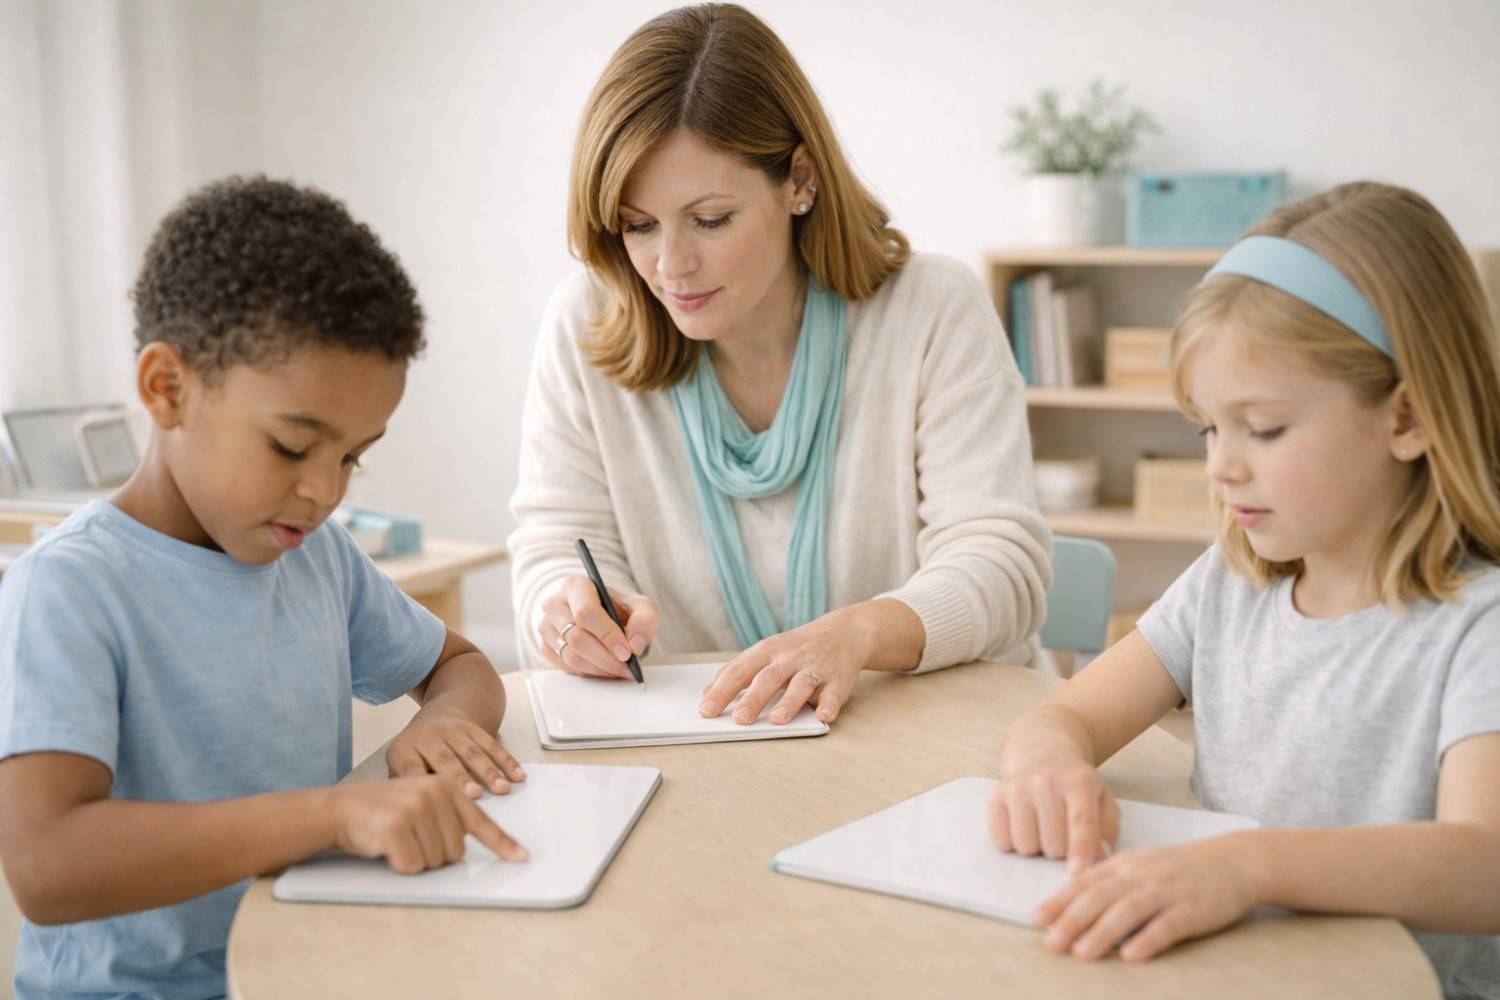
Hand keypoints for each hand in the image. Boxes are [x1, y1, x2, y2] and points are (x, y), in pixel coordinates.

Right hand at [330, 775, 526, 872]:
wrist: (340, 808)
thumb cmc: (383, 811)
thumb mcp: (422, 802)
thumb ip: (448, 816)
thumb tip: (470, 845)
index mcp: (447, 788)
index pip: (481, 821)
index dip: (502, 843)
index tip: (520, 857)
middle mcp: (435, 793)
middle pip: (456, 851)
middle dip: (434, 855)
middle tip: (410, 838)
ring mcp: (416, 808)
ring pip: (435, 861)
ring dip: (415, 860)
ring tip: (396, 839)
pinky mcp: (397, 826)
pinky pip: (412, 866)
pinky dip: (399, 865)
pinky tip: (386, 847)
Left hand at [387, 710, 526, 797]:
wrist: (437, 715)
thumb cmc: (416, 752)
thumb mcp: (399, 765)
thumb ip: (402, 788)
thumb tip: (406, 816)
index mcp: (405, 749)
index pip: (411, 767)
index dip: (422, 783)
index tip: (435, 801)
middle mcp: (428, 736)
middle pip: (446, 759)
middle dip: (462, 778)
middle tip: (474, 795)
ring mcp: (453, 730)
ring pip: (472, 752)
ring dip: (489, 771)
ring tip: (501, 789)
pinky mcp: (474, 728)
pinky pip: (492, 744)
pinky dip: (506, 761)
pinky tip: (517, 775)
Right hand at [537, 574, 658, 678]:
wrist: (600, 616)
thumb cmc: (618, 608)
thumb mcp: (639, 606)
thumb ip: (645, 620)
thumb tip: (635, 644)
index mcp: (576, 586)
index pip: (586, 612)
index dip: (607, 635)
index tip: (626, 652)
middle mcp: (554, 604)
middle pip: (576, 637)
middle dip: (606, 658)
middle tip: (627, 667)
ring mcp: (546, 626)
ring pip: (571, 656)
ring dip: (599, 668)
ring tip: (619, 669)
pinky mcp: (545, 646)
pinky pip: (566, 667)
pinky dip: (589, 672)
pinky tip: (604, 668)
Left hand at [697, 608, 868, 726]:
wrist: (843, 632)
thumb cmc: (796, 648)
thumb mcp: (765, 651)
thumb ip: (738, 670)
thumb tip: (706, 693)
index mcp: (766, 652)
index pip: (739, 671)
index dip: (722, 690)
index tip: (705, 711)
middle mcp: (789, 658)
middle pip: (768, 678)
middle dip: (753, 698)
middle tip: (739, 719)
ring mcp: (815, 668)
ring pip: (800, 684)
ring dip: (789, 702)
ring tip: (777, 720)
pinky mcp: (837, 680)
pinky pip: (833, 694)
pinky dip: (829, 705)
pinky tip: (823, 716)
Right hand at [987, 764, 1119, 873]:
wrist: (1042, 754)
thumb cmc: (1075, 787)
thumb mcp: (1102, 800)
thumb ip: (1106, 830)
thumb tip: (1100, 857)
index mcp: (1079, 782)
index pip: (1081, 822)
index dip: (1081, 849)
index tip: (1078, 871)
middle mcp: (1046, 781)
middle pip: (1053, 844)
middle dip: (1060, 851)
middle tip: (1062, 834)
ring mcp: (1018, 788)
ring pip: (1025, 846)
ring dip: (1036, 848)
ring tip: (1042, 829)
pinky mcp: (995, 796)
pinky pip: (1002, 840)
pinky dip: (1012, 842)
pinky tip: (1023, 826)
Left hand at [1034, 834, 1260, 961]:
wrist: (1236, 862)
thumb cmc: (1181, 868)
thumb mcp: (1141, 864)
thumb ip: (1109, 876)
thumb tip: (1072, 889)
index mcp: (1126, 865)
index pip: (1085, 882)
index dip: (1059, 901)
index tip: (1035, 919)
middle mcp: (1142, 875)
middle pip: (1100, 896)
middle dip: (1072, 919)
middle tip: (1050, 942)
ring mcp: (1168, 891)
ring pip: (1129, 909)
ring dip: (1103, 931)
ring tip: (1082, 953)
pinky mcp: (1194, 910)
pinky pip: (1168, 925)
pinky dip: (1148, 939)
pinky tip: (1131, 956)